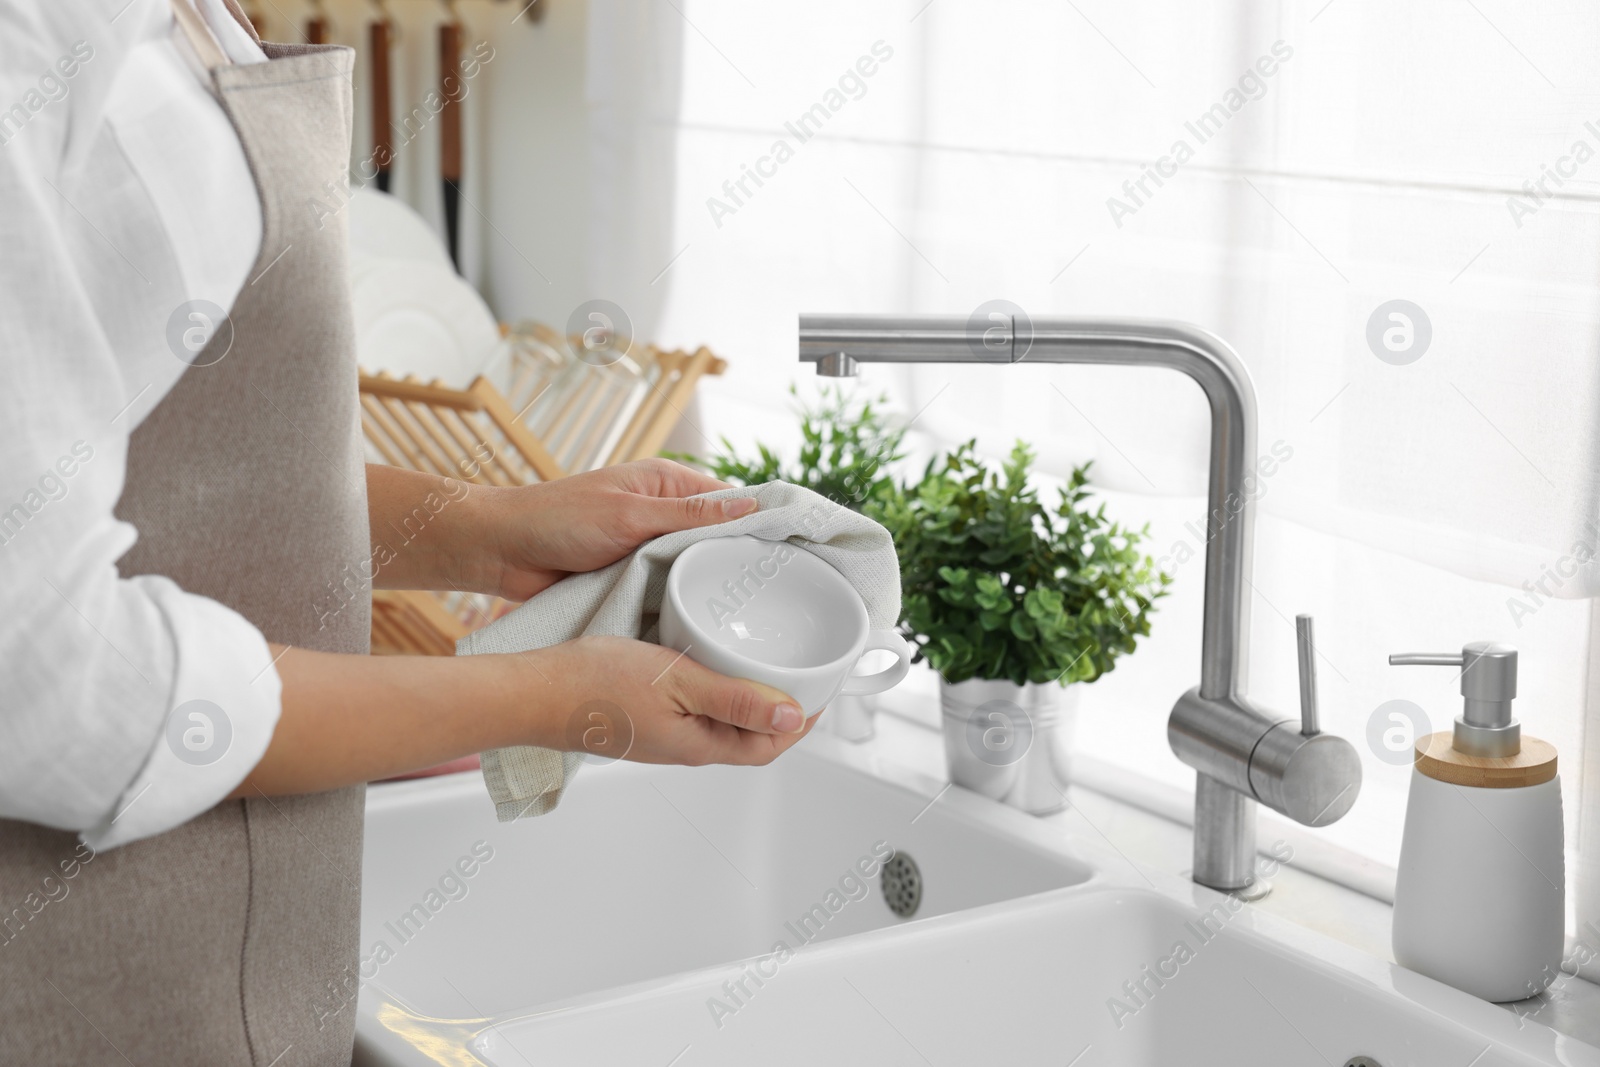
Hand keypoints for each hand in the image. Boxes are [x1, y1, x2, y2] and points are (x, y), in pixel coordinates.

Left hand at [481, 458, 757, 600]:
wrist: (501, 552)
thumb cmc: (557, 520)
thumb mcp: (629, 514)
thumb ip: (689, 515)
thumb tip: (750, 506)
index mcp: (665, 484)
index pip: (730, 499)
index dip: (762, 519)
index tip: (796, 545)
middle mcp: (662, 514)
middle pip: (718, 536)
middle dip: (741, 558)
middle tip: (779, 590)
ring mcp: (648, 548)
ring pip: (695, 566)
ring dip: (710, 583)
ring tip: (751, 611)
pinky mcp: (633, 577)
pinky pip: (669, 588)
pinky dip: (684, 600)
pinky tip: (707, 620)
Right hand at [542, 635, 816, 765]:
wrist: (534, 692)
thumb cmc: (596, 685)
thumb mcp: (678, 681)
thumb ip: (736, 699)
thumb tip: (791, 716)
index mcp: (700, 745)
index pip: (770, 745)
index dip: (802, 722)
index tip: (823, 690)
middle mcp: (686, 747)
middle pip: (750, 737)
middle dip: (783, 711)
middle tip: (802, 674)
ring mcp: (664, 735)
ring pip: (723, 722)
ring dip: (751, 699)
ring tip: (766, 664)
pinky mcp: (645, 718)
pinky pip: (695, 710)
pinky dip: (717, 689)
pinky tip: (711, 661)